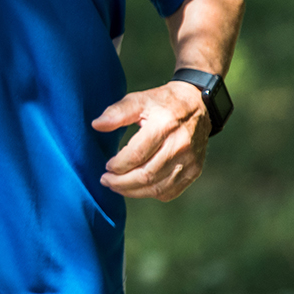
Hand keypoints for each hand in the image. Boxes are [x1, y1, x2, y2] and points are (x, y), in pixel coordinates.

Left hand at [93, 81, 208, 199]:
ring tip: (116, 186)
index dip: (118, 165)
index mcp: (165, 125)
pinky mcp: (195, 171)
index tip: (107, 166)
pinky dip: (150, 193)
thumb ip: (117, 112)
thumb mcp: (138, 100)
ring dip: (133, 191)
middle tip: (105, 180)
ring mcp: (190, 160)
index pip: (136, 155)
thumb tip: (96, 125)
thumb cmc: (162, 103)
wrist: (197, 107)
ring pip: (157, 187)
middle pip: (146, 175)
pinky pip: (170, 192)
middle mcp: (180, 145)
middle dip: (121, 182)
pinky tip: (137, 188)